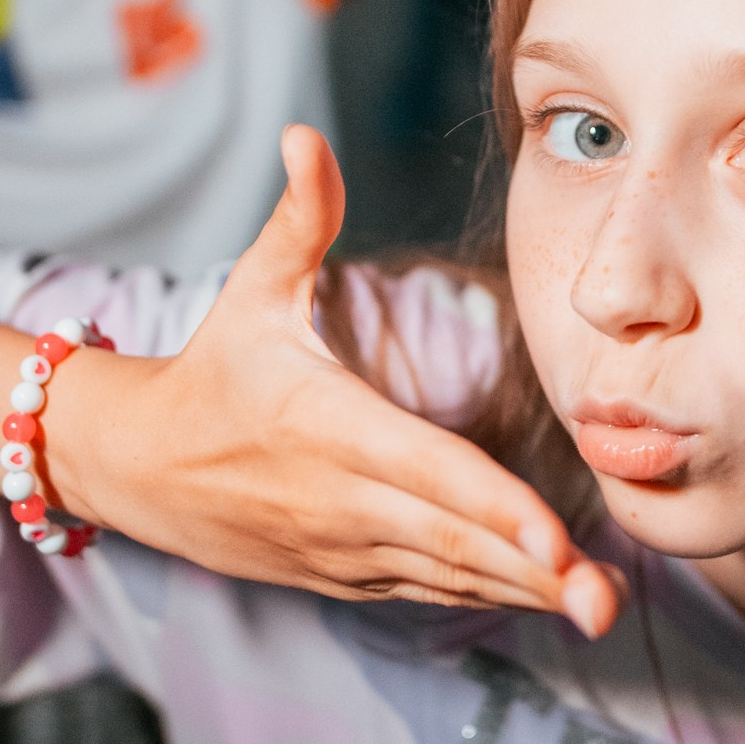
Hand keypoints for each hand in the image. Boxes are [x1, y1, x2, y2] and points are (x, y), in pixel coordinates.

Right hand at [55, 127, 625, 635]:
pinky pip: (428, 591)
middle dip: (538, 573)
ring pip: (450, 577)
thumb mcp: (251, 291)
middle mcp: (343, 498)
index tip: (559, 538)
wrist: (136, 468)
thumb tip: (304, 135)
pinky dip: (487, 596)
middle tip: (609, 602)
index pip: (431, 471)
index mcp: (331, 427)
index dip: (497, 508)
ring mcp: (345, 547)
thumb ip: (298, 218)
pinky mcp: (345, 576)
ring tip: (602, 608)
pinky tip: (547, 597)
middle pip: (456, 543)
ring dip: (527, 594)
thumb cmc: (211, 371)